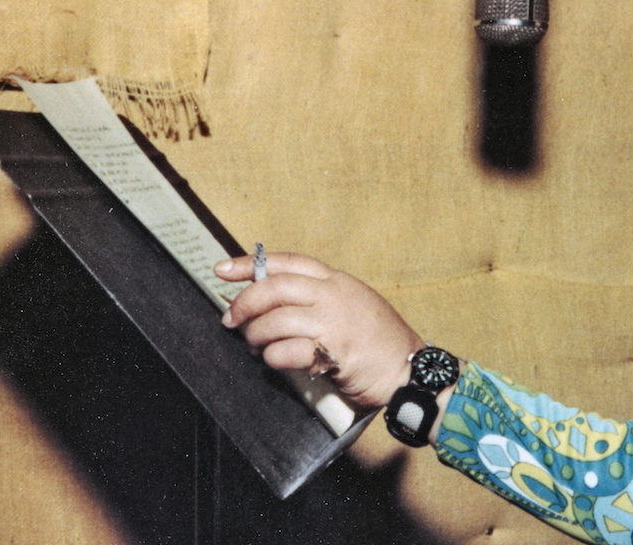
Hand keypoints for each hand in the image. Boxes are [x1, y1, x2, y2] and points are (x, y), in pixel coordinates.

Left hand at [214, 252, 425, 409]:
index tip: (222, 270)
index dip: (250, 264)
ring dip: (257, 336)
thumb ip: (319, 300)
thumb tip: (272, 306)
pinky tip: (276, 361)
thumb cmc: (380, 342)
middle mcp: (335, 294)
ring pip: (276, 320)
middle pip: (274, 288)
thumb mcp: (352, 306)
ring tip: (257, 347)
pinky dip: (274, 357)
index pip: (288, 262)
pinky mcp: (334, 349)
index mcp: (337, 280)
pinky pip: (287, 350)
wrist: (410, 369)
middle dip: (245, 304)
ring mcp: (335, 321)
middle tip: (232, 320)